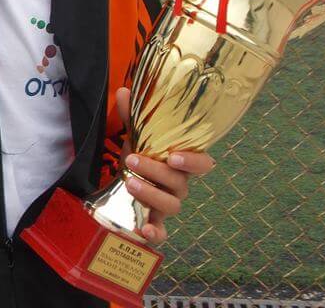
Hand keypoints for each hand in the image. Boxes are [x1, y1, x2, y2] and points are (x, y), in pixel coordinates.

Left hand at [115, 87, 215, 244]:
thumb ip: (132, 116)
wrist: (121, 182)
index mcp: (180, 162)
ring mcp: (168, 204)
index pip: (202, 163)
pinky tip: (145, 231)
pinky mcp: (154, 222)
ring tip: (129, 183)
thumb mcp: (135, 137)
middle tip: (132, 160)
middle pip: (180, 183)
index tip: (174, 155)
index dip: (193, 161)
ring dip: (151, 194)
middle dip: (157, 171)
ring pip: (171, 205)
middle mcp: (179, 185)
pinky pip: (163, 233)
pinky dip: (156, 234)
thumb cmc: (139, 156)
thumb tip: (124, 91)